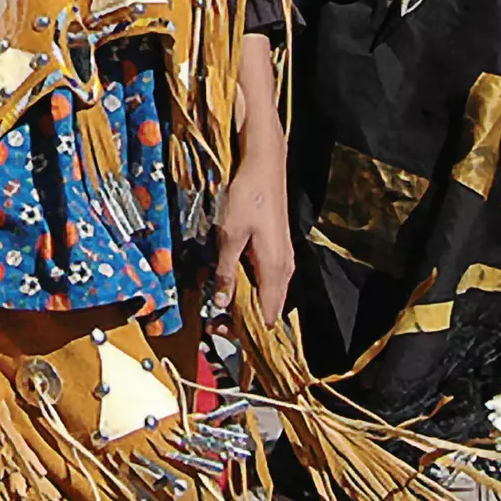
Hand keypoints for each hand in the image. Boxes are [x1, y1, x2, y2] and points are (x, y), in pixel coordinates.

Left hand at [213, 154, 292, 322]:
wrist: (265, 167)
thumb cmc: (248, 199)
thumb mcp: (230, 235)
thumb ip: (226, 271)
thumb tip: (222, 304)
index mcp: (275, 271)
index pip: (268, 316)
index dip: (248, 330)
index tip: (224, 334)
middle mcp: (284, 270)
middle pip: (269, 307)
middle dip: (245, 319)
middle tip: (216, 323)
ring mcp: (283, 259)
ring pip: (267, 293)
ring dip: (246, 303)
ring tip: (220, 307)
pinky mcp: (277, 249)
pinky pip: (266, 279)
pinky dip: (251, 287)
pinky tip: (233, 284)